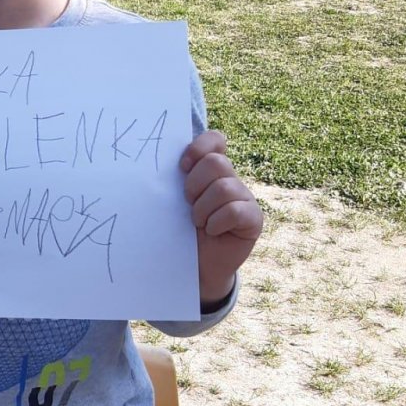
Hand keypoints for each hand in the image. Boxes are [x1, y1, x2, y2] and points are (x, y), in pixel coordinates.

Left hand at [180, 131, 263, 305]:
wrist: (194, 266)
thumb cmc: (179, 230)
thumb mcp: (173, 202)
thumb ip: (173, 179)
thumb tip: (153, 160)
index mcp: (210, 169)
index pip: (215, 140)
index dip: (199, 148)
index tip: (181, 167)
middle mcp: (230, 179)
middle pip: (216, 163)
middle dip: (194, 184)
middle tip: (187, 203)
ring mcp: (244, 197)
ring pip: (223, 187)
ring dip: (203, 208)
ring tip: (197, 222)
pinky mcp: (253, 218)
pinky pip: (234, 210)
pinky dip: (216, 222)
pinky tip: (212, 231)